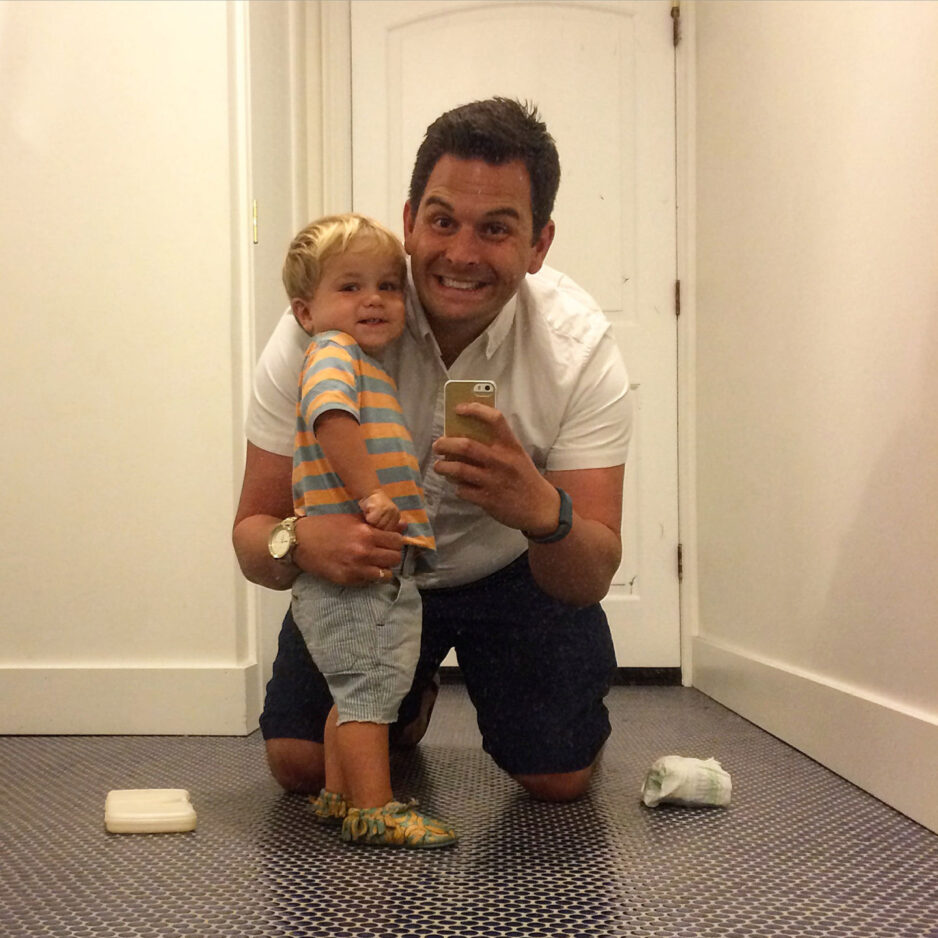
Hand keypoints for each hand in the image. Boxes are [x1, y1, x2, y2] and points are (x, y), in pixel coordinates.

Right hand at [293, 513, 402, 585]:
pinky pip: (371, 582)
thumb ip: (378, 523)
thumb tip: (404, 525)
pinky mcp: (348, 579)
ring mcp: (356, 568)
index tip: (390, 542)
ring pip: (387, 574)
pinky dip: (371, 577)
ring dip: (384, 569)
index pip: (397, 541)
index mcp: (366, 532)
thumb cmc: (326, 526)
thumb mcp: (352, 519)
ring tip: (376, 564)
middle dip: (392, 556)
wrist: (299, 542)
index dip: (396, 541)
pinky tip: (364, 570)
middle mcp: (364, 551)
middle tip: (384, 554)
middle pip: (395, 558)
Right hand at [358, 490, 400, 530]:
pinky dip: (367, 517)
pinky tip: (368, 510)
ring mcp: (387, 509)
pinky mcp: (379, 507)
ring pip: (377, 525)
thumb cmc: (374, 507)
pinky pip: (372, 520)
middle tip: (372, 516)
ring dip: (370, 521)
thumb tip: (393, 535)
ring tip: (370, 513)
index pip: (389, 531)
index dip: (380, 529)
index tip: (376, 522)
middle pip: (383, 529)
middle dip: (375, 525)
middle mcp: (394, 512)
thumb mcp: (383, 517)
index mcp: (396, 516)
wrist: (369, 492)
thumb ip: (387, 526)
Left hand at [432, 403, 559, 533]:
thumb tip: (464, 437)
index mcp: (511, 446)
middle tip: (438, 445)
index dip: (475, 410)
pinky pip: (462, 491)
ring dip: (443, 467)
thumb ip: (496, 446)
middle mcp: (502, 461)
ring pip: (459, 469)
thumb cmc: (525, 478)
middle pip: (466, 446)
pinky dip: (457, 488)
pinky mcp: (487, 500)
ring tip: (439, 466)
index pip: (495, 419)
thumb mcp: (517, 456)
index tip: (459, 409)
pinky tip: (458, 486)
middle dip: (445, 444)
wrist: (541, 508)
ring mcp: (493, 481)